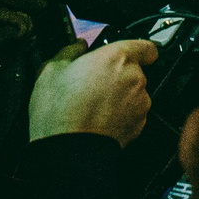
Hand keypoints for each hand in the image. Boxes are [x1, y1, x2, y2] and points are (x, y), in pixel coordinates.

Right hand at [29, 38, 157, 145]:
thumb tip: (78, 46)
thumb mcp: (52, 70)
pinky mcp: (139, 126)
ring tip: (95, 104)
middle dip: (119, 74)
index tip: (126, 54)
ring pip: (134, 92)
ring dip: (121, 94)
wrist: (67, 151)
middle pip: (136, 70)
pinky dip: (122, 113)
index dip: (138, 49)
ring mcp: (139, 104)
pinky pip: (133, 112)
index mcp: (116, 57)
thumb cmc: (59, 110)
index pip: (146, 47)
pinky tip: (100, 118)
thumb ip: (70, 51)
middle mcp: (134, 78)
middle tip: (94, 82)